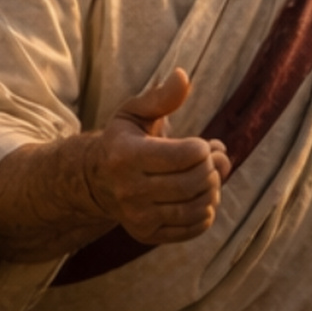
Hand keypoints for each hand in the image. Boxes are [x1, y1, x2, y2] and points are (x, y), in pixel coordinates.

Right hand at [91, 69, 231, 244]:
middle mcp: (129, 190)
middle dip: (213, 168)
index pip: (186, 155)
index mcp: (126, 156)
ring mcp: (138, 217)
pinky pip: (194, 228)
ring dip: (213, 190)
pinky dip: (207, 212)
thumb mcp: (135, 112)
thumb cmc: (124, 140)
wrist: (98, 181)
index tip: (200, 144)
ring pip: (198, 207)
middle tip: (211, 160)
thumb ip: (161, 97)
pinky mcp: (147, 235)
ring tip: (208, 177)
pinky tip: (200, 198)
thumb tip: (183, 76)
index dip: (203, 148)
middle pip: (195, 182)